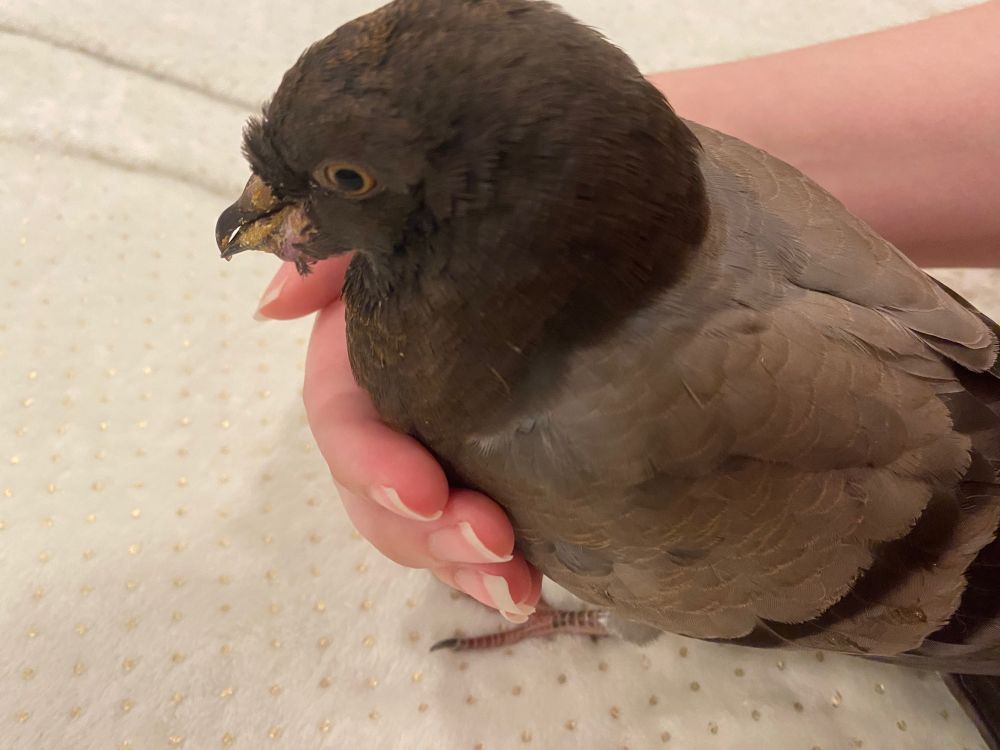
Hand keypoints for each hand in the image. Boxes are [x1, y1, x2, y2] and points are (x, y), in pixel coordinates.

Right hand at [255, 258, 541, 620]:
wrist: (516, 238)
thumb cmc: (444, 231)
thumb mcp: (384, 231)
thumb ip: (328, 252)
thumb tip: (274, 305)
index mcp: (354, 368)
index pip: (345, 427)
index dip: (374, 466)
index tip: (424, 488)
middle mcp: (385, 422)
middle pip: (380, 502)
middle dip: (428, 534)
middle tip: (494, 544)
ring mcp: (432, 455)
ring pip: (424, 533)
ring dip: (463, 568)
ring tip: (519, 587)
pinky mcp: (481, 474)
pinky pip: (472, 534)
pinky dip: (495, 568)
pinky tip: (536, 585)